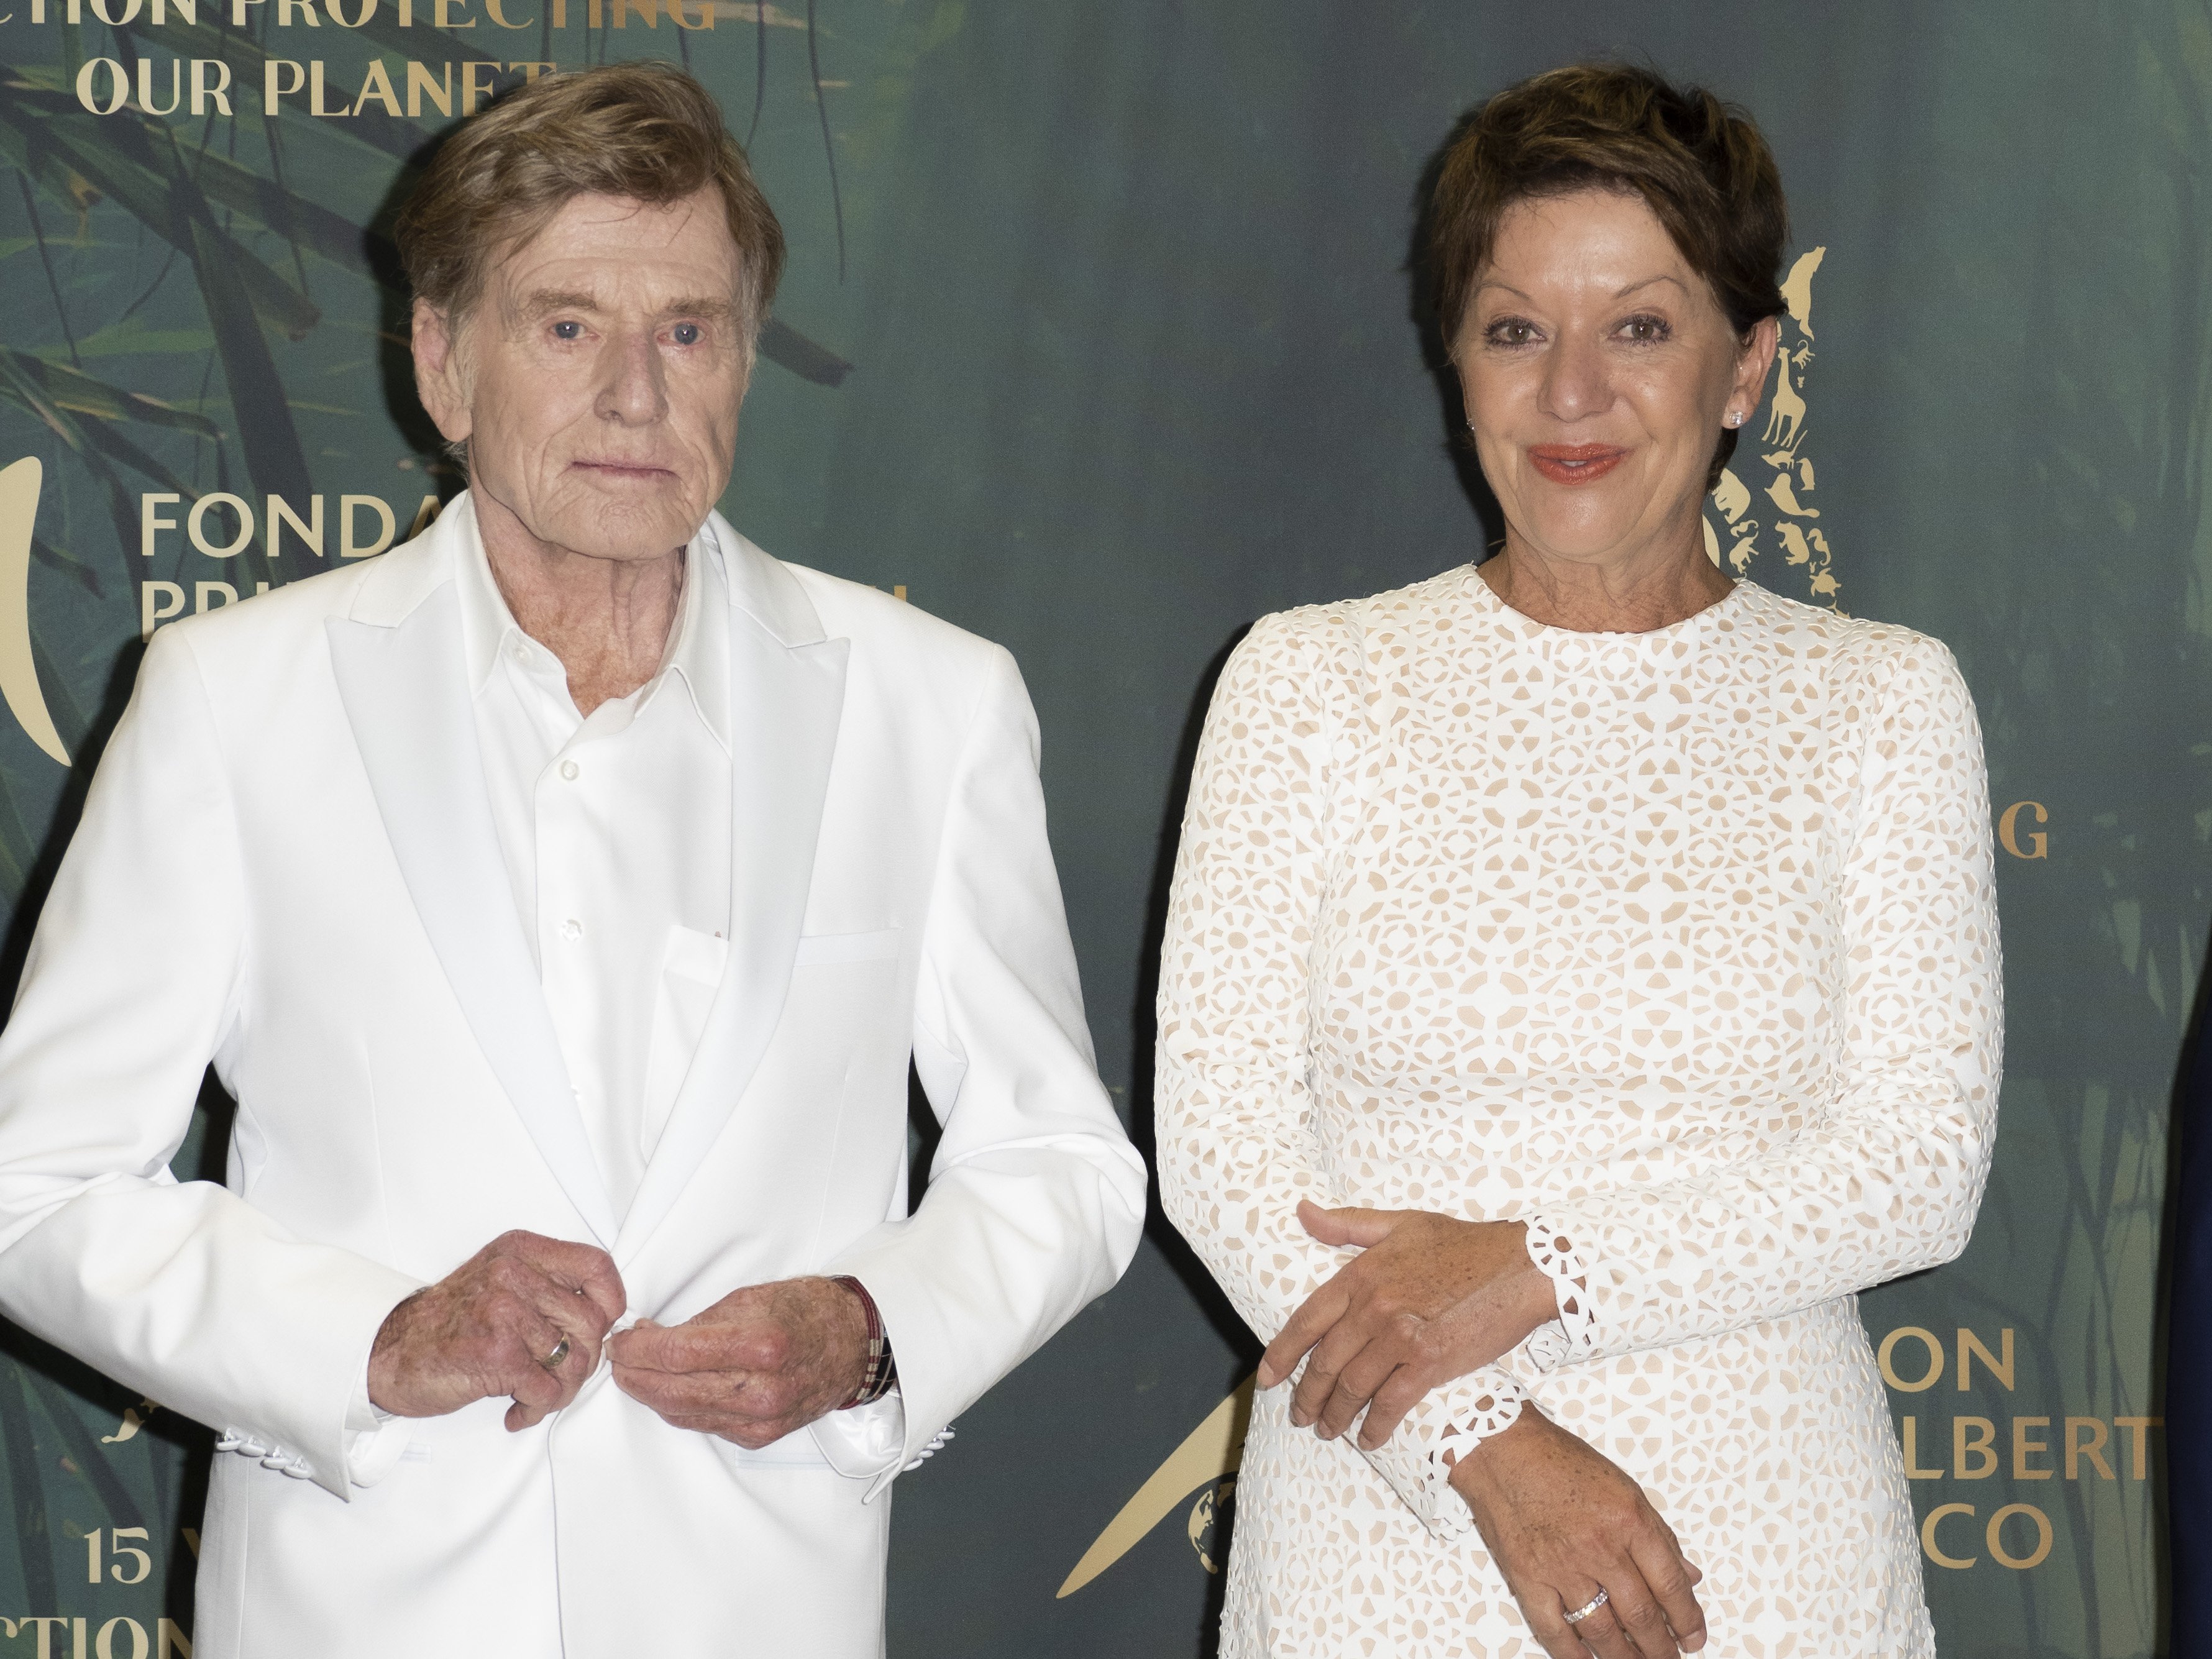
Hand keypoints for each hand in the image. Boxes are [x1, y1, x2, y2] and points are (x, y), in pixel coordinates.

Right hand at [368, 1230, 625, 1431]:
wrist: (388, 1353)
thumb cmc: (447, 1322)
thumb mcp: (498, 1279)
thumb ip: (547, 1285)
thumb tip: (604, 1316)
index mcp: (521, 1252)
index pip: (597, 1266)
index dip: (611, 1301)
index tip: (600, 1326)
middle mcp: (515, 1275)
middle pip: (591, 1321)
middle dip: (583, 1360)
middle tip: (558, 1375)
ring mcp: (505, 1313)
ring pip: (574, 1360)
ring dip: (560, 1390)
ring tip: (535, 1395)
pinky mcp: (496, 1354)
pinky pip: (548, 1390)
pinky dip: (537, 1409)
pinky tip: (518, 1410)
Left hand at [606, 1276, 869, 1447]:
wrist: (852, 1345)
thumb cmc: (806, 1311)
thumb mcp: (752, 1297)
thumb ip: (700, 1322)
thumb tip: (650, 1337)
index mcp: (760, 1345)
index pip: (675, 1354)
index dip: (636, 1349)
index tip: (620, 1340)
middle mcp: (761, 1390)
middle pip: (671, 1390)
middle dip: (634, 1374)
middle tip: (618, 1358)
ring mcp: (760, 1419)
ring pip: (681, 1413)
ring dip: (651, 1393)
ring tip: (636, 1371)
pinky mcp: (759, 1436)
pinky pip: (703, 1424)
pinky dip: (679, 1407)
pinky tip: (669, 1388)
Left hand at [1258, 1200, 1556, 1448]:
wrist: (1519, 1267)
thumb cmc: (1462, 1244)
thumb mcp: (1400, 1224)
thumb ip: (1347, 1224)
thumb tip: (1302, 1211)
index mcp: (1360, 1275)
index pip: (1306, 1321)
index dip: (1282, 1354)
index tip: (1267, 1378)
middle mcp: (1373, 1307)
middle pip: (1325, 1362)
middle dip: (1307, 1395)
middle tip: (1299, 1415)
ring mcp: (1400, 1337)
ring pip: (1352, 1386)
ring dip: (1335, 1414)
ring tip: (1329, 1429)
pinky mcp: (1430, 1362)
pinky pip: (1391, 1403)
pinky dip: (1376, 1425)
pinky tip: (1369, 1438)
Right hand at [1449, 1411, 1705, 1657]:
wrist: (1499, 1447)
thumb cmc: (1558, 1460)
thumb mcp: (1623, 1487)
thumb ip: (1657, 1534)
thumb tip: (1687, 1575)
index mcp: (1628, 1520)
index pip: (1670, 1583)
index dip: (1687, 1618)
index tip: (1693, 1637)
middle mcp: (1598, 1547)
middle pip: (1640, 1615)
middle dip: (1661, 1647)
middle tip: (1670, 1657)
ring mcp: (1561, 1567)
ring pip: (1603, 1631)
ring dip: (1625, 1657)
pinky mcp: (1527, 1578)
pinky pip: (1554, 1631)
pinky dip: (1574, 1656)